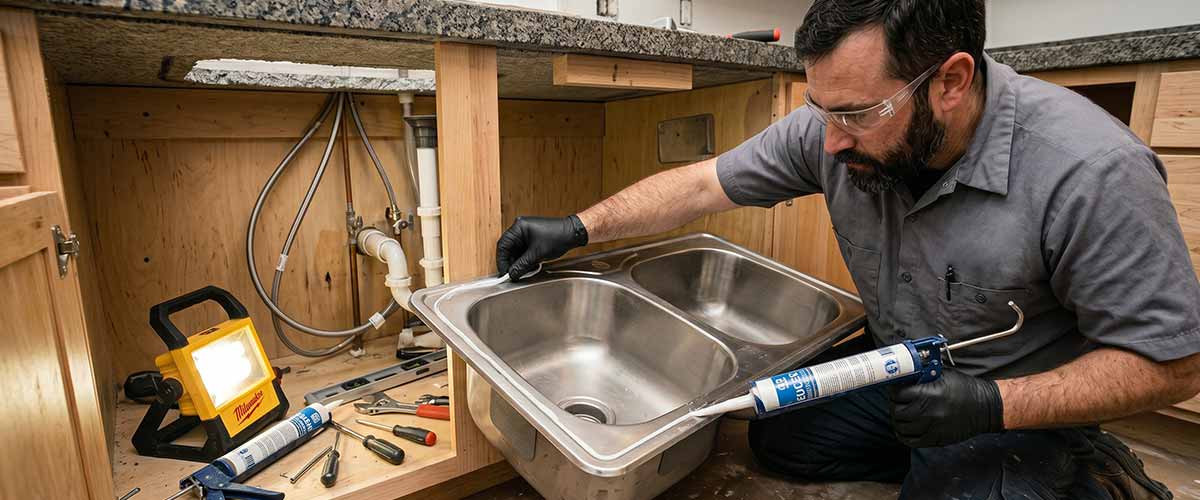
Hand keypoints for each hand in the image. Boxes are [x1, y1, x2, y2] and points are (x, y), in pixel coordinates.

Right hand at [496, 215, 588, 280]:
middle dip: (510, 262)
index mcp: (519, 227)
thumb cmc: (558, 236)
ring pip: (516, 250)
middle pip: (508, 248)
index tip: (504, 272)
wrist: (573, 233)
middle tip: (512, 274)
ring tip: (521, 272)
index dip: (502, 260)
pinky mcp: (533, 238)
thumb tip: (512, 273)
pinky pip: (524, 250)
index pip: (503, 245)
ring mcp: (527, 233)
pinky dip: (524, 259)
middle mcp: (521, 228)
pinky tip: (528, 266)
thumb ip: (522, 265)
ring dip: (518, 262)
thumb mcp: (537, 254)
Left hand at [889, 369, 1003, 447]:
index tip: (894, 388)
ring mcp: (931, 427)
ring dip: (897, 419)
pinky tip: (904, 427)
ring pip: (901, 427)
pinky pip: (910, 441)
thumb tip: (906, 372)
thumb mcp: (944, 375)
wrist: (986, 407)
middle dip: (894, 404)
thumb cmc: (966, 389)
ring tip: (900, 413)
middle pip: (896, 411)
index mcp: (928, 394)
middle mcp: (928, 412)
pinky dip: (903, 434)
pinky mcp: (935, 439)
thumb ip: (924, 375)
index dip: (893, 390)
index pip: (898, 394)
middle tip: (896, 400)